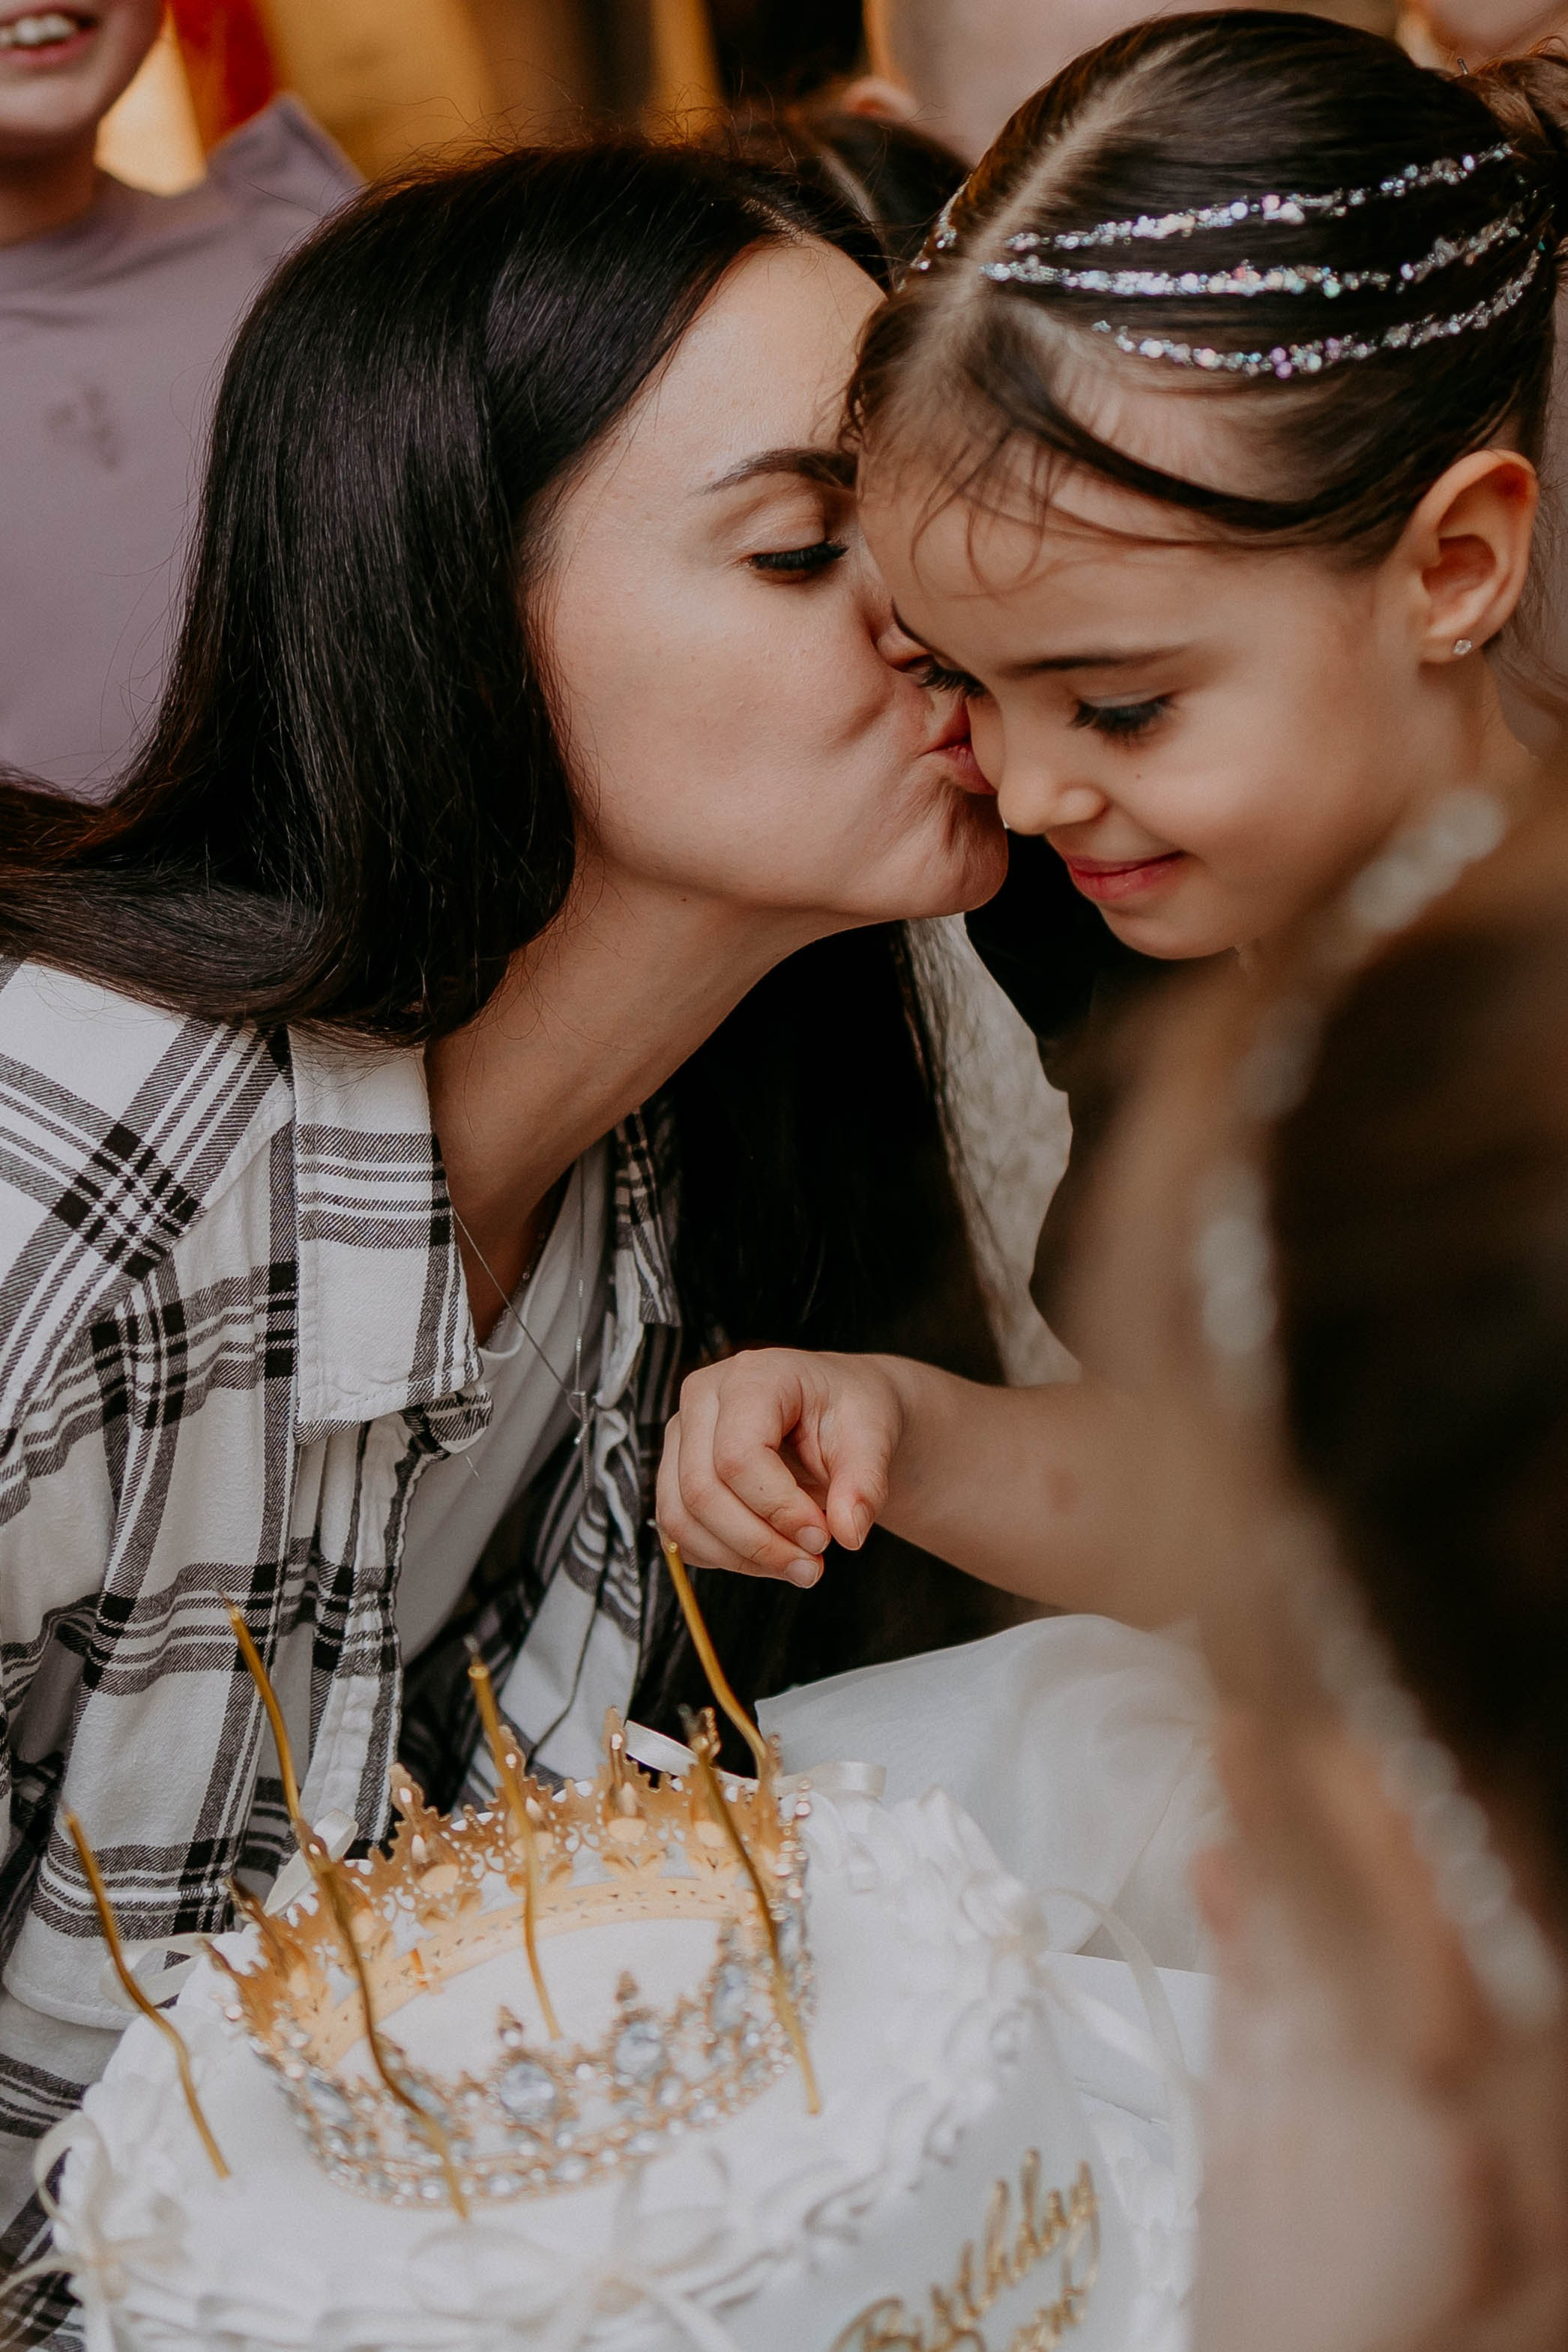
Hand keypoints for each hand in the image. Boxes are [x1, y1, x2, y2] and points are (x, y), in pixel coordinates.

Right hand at [657, 1349, 907, 1587]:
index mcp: (751, 1376)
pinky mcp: (674, 1472)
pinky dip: (722, 1557)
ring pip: (680, 1517)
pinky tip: (769, 1556)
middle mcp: (702, 1399)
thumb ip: (864, 1483)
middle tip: (812, 1565)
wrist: (837, 1410)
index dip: (779, 1509)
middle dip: (759, 1543)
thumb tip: (850, 1532)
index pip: (738, 1455)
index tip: (823, 1538)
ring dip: (739, 1558)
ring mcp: (681, 1436)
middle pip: (701, 1490)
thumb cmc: (850, 1412)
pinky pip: (678, 1532)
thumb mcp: (874, 1437)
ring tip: (796, 1566)